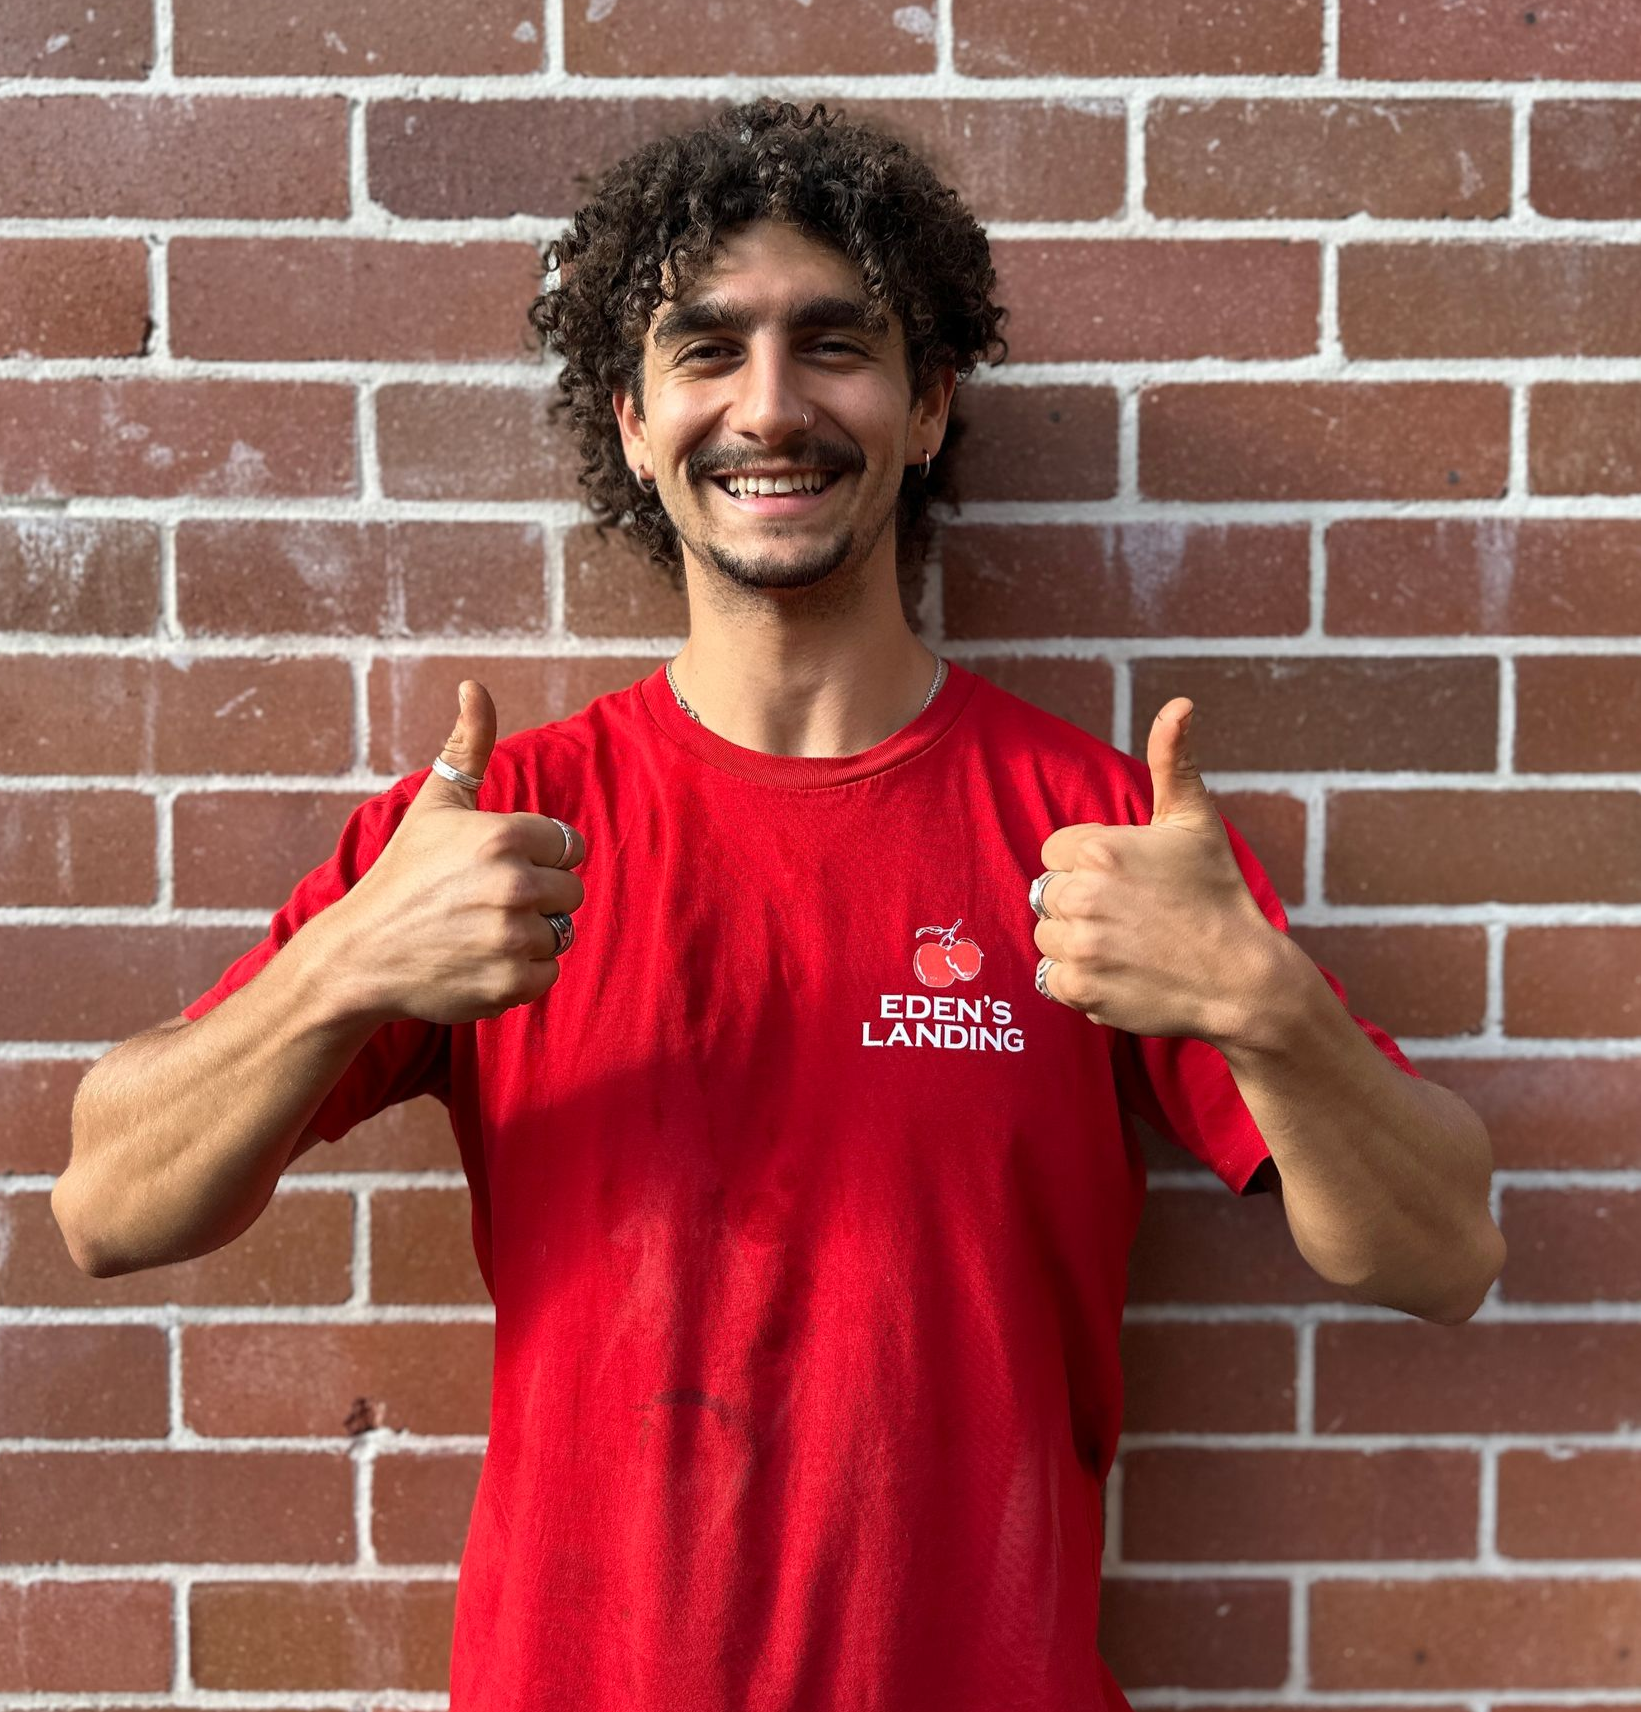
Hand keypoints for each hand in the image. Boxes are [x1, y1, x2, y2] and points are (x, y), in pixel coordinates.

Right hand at [328, 680, 585, 1025]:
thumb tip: (474, 685)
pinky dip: (520, 974)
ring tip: (478, 931)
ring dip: (530, 936)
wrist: (359, 957)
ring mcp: (513, 937)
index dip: (538, 856)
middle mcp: (513, 884)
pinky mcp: (512, 983)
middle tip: (484, 902)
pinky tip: (479, 962)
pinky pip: (548, 974)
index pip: (567, 845)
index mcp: (503, 836)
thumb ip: (468, 746)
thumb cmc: (403, 875)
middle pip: (570, 890)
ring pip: (561, 933)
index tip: (495, 866)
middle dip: (538, 896)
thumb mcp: (435, 804)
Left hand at [1031, 697, 1279, 1043]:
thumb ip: (1173, 760)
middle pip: (1046, 894)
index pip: (1055, 853)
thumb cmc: (1218, 895)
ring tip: (1126, 945)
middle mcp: (1084, 896)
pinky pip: (1049, 979)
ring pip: (1046, 937)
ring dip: (1075, 943)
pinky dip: (1077, 980)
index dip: (1088, 866)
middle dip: (1079, 903)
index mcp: (1101, 849)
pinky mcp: (1080, 989)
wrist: (1243, 980)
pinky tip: (1119, 973)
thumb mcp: (1194, 821)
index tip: (1128, 881)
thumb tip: (1179, 704)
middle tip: (1131, 916)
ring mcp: (1080, 946)